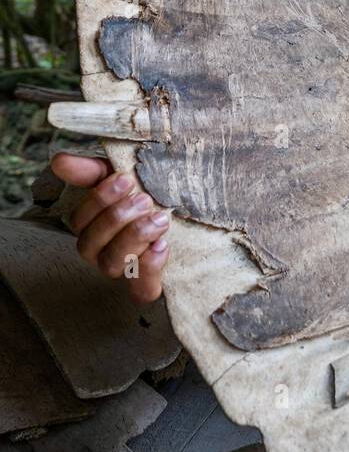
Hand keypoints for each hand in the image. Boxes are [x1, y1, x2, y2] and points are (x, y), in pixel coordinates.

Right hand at [49, 153, 170, 303]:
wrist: (187, 217)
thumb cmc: (145, 196)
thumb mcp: (120, 178)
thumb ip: (90, 170)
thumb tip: (58, 161)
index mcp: (90, 228)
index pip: (79, 220)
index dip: (100, 199)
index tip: (125, 178)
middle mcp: (100, 252)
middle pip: (91, 245)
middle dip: (117, 219)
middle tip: (144, 199)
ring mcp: (123, 272)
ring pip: (111, 265)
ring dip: (134, 238)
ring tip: (160, 218)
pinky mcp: (147, 286)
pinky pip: (141, 290)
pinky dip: (150, 269)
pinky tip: (162, 246)